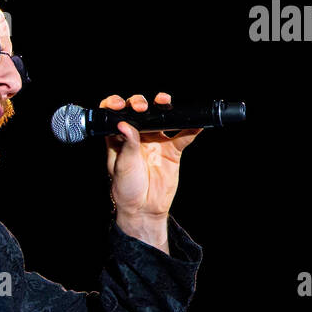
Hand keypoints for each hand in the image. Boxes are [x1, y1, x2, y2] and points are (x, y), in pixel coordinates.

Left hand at [101, 92, 200, 218]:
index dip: (115, 104)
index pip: (115, 114)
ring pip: (161, 118)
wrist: (144, 208)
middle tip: (143, 107)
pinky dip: (191, 129)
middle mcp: (137, 136)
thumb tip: (123, 124)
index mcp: (119, 138)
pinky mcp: (172, 150)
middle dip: (140, 103)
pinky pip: (183, 136)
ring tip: (165, 102)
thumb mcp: (123, 166)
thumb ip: (127, 145)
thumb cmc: (126, 189)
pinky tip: (197, 123)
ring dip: (164, 108)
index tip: (120, 104)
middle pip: (140, 111)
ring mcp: (155, 141)